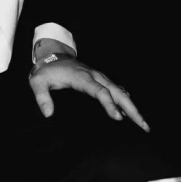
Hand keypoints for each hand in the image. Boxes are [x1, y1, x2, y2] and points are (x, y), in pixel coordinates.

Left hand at [28, 56, 149, 131]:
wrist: (52, 55)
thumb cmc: (46, 71)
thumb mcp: (37, 81)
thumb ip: (42, 97)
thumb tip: (48, 114)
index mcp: (82, 78)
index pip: (100, 92)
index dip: (109, 104)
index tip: (118, 118)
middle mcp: (95, 77)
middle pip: (118, 92)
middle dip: (132, 108)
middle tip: (143, 125)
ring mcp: (100, 78)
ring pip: (121, 92)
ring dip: (133, 107)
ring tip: (143, 124)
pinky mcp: (101, 80)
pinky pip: (117, 91)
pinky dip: (126, 102)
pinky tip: (131, 114)